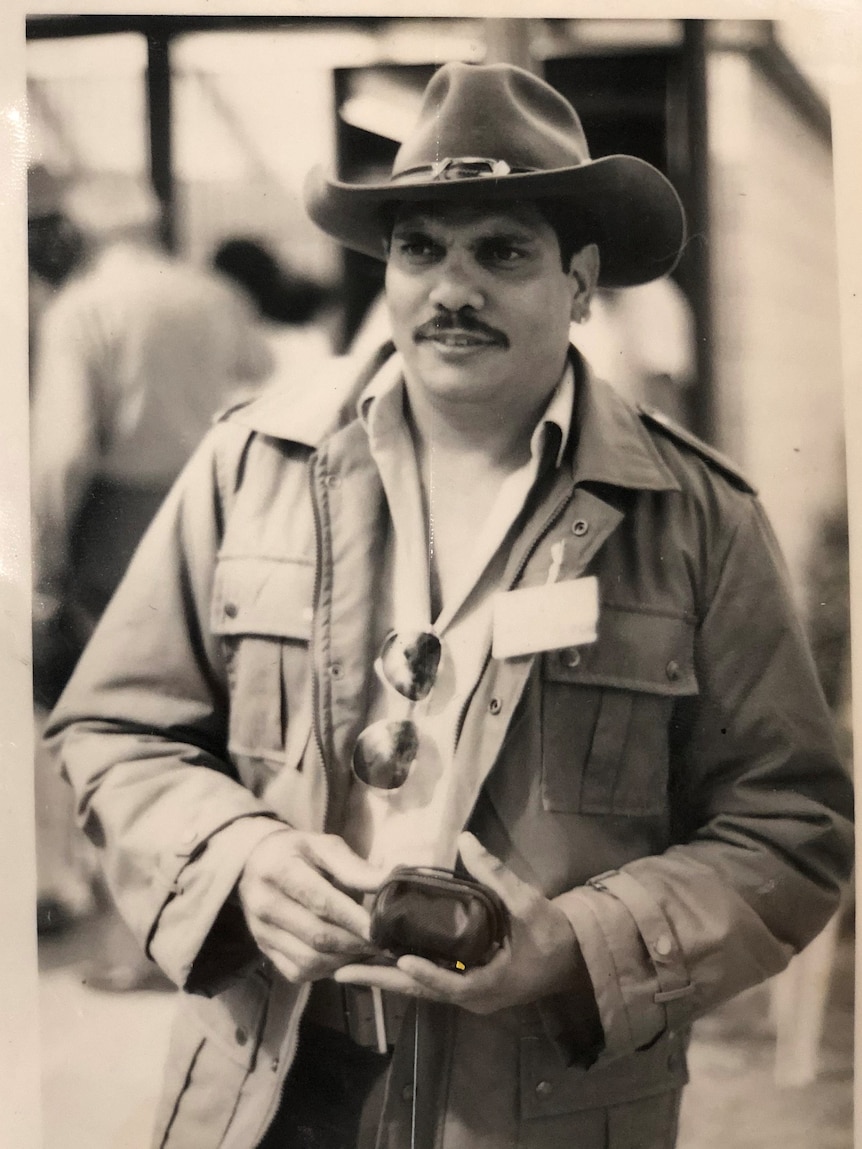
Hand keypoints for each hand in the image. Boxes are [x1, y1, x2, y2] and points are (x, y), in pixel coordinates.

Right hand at [238, 829, 384, 983]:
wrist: (255, 863)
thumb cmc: (298, 852)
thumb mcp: (324, 846)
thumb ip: (354, 868)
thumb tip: (390, 883)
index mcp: (279, 870)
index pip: (321, 901)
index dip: (354, 918)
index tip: (382, 928)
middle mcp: (264, 904)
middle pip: (317, 935)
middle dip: (356, 943)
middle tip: (384, 943)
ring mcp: (261, 932)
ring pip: (309, 960)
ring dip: (345, 960)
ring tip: (369, 950)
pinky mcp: (264, 950)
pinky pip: (299, 972)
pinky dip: (327, 971)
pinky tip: (346, 957)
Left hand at [333, 832, 583, 1014]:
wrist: (573, 957)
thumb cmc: (552, 933)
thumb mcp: (528, 903)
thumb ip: (496, 873)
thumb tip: (466, 839)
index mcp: (492, 984)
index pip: (452, 985)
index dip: (427, 974)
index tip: (400, 961)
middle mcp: (475, 998)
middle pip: (422, 992)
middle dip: (383, 981)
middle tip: (343, 971)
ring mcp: (470, 996)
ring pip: (422, 990)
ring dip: (387, 978)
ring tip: (349, 966)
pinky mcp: (467, 987)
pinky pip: (430, 984)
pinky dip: (405, 974)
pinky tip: (380, 960)